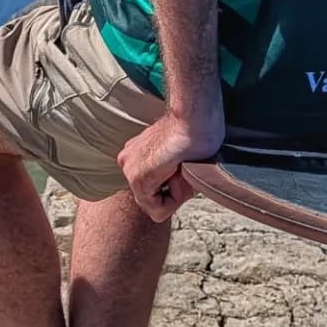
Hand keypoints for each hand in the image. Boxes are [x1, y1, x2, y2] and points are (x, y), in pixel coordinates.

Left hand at [119, 107, 224, 223]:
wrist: (194, 116)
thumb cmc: (198, 130)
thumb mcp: (181, 154)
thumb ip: (172, 170)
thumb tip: (176, 185)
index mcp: (137, 153)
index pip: (155, 188)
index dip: (177, 184)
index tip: (184, 161)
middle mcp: (128, 161)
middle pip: (155, 199)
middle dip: (176, 189)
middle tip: (183, 163)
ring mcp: (130, 170)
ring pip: (158, 206)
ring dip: (178, 191)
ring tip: (182, 163)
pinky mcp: (138, 179)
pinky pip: (159, 210)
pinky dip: (176, 197)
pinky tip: (178, 169)